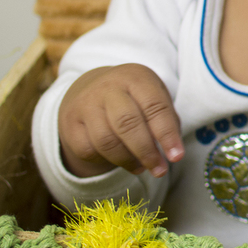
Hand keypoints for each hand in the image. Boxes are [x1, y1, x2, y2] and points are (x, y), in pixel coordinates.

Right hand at [58, 64, 184, 178]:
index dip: (167, 134)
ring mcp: (86, 104)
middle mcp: (108, 87)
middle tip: (159, 170)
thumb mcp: (153, 97)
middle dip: (146, 151)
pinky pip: (88, 150)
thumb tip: (172, 152)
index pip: (154, 106)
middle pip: (127, 123)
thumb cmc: (133, 98)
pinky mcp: (71, 123)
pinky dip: (106, 161)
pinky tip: (119, 159)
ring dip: (128, 160)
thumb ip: (166, 120)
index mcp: (136, 77)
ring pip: (106, 141)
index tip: (176, 157)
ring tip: (142, 167)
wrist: (91, 89)